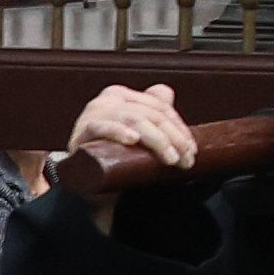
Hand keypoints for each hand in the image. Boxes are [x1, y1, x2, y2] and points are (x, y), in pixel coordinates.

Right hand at [68, 82, 194, 185]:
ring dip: (157, 139)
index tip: (192, 150)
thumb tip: (166, 92)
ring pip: (133, 119)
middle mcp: (107, 100)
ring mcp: (93, 114)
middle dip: (173, 137)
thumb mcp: (138, 134)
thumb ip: (151, 112)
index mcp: (122, 96)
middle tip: (186, 160)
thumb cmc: (114, 157)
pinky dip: (118, 131)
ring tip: (170, 158)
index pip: (159, 107)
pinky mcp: (81, 133)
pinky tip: (132, 139)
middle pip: (150, 113)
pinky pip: (100, 127)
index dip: (179, 127)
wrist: (87, 182)